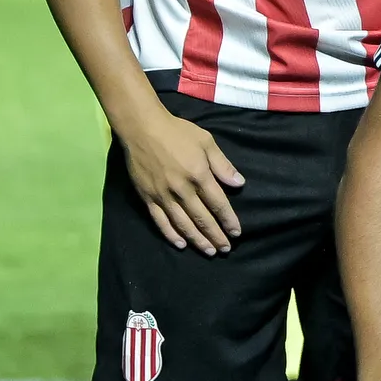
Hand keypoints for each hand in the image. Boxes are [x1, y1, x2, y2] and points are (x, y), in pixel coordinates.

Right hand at [117, 107, 245, 254]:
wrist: (141, 128)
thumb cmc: (178, 132)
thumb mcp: (207, 142)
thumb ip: (223, 165)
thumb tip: (239, 184)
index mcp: (199, 176)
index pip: (218, 204)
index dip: (228, 220)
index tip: (237, 233)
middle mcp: (182, 190)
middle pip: (202, 218)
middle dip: (215, 236)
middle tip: (225, 249)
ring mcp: (163, 195)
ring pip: (182, 224)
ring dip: (197, 240)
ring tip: (208, 251)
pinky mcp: (147, 197)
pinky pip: (160, 221)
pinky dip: (171, 234)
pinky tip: (180, 244)